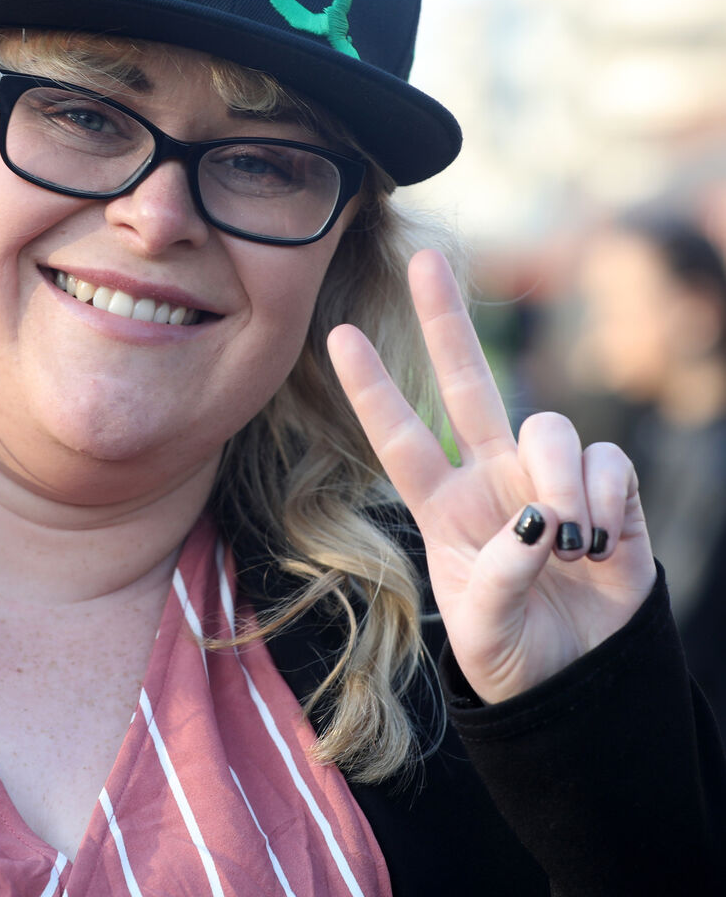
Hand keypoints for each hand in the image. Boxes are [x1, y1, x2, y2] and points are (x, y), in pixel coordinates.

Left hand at [327, 248, 655, 703]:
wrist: (580, 681)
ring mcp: (547, 479)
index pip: (400, 438)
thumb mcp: (484, 634)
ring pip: (548, 427)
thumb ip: (497, 578)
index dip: (372, 388)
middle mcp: (490, 477)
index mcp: (442, 506)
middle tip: (424, 261)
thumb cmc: (513, 654)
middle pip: (465, 383)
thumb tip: (539, 521)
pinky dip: (605, 499)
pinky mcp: (608, 491)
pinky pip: (606, 461)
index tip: (337, 334)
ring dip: (560, 482)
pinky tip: (602, 542)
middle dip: (445, 323)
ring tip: (569, 544)